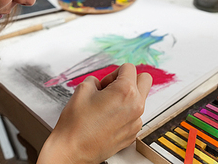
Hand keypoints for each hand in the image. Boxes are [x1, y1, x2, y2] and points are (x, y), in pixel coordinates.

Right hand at [38, 63, 152, 163]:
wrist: (73, 150)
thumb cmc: (77, 124)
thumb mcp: (82, 89)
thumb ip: (96, 80)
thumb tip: (101, 84)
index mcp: (125, 92)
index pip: (129, 68)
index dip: (113, 72)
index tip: (105, 82)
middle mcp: (136, 106)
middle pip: (145, 80)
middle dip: (129, 79)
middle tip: (112, 87)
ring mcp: (135, 122)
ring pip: (139, 99)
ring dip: (126, 97)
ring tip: (105, 105)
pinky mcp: (132, 134)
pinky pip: (134, 116)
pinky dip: (124, 113)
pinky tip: (106, 118)